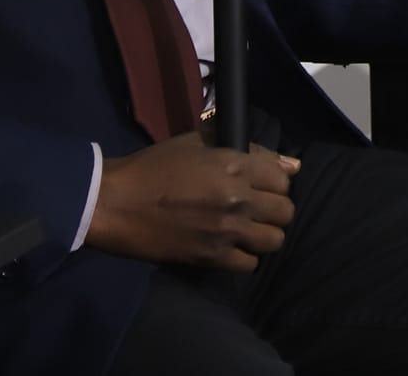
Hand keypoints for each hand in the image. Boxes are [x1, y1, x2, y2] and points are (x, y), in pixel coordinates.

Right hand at [85, 131, 299, 270]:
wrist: (115, 202)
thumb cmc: (152, 166)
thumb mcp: (196, 143)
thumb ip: (245, 149)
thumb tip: (292, 163)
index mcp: (233, 165)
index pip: (283, 178)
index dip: (275, 181)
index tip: (260, 185)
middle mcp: (238, 198)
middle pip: (285, 211)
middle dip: (275, 208)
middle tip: (255, 208)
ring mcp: (226, 230)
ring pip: (274, 240)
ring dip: (264, 234)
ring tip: (247, 230)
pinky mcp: (211, 257)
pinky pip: (249, 264)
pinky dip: (245, 257)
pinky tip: (231, 248)